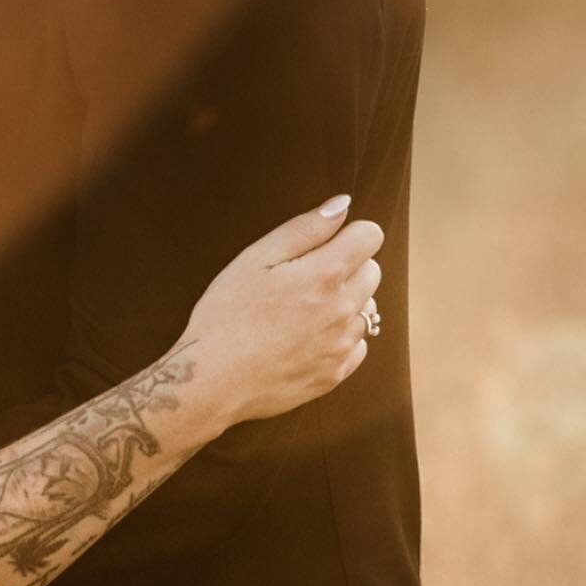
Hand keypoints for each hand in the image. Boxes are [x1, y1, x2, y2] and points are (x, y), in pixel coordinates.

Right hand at [184, 196, 384, 430]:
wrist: (213, 380)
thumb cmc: (227, 313)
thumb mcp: (256, 258)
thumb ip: (304, 229)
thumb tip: (343, 205)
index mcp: (325, 275)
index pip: (371, 236)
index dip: (348, 232)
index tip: (323, 242)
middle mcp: (344, 310)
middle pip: (373, 271)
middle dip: (347, 265)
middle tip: (302, 276)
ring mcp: (343, 346)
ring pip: (366, 309)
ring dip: (344, 302)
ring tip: (299, 310)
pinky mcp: (336, 374)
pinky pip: (357, 344)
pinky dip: (338, 335)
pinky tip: (302, 337)